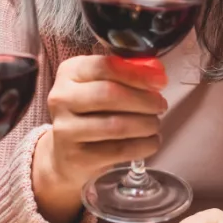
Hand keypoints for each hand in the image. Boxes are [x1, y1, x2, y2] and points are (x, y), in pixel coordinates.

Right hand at [32, 55, 168, 221]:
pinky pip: (119, 150)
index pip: (105, 66)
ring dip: (146, 124)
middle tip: (160, 105)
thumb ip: (127, 75)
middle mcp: (61, 98)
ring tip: (154, 124)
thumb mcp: (99, 86)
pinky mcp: (77, 157)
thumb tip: (157, 73)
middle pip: (109, 94)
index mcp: (69, 72)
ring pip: (116, 125)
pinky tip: (151, 141)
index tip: (159, 81)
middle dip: (144, 100)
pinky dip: (143, 145)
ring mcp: (66, 129)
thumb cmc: (89, 114)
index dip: (137, 74)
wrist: (64, 155)